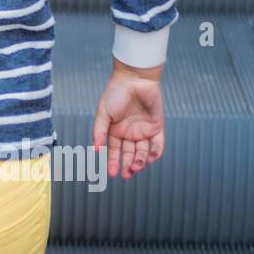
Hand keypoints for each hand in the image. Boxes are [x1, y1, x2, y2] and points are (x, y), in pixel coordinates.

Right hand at [92, 58, 164, 179]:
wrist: (135, 78)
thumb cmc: (115, 93)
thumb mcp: (103, 113)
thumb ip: (99, 131)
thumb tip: (95, 150)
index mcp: (114, 131)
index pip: (113, 151)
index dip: (112, 162)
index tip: (111, 173)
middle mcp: (129, 133)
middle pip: (128, 155)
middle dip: (127, 166)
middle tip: (126, 175)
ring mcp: (143, 131)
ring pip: (143, 152)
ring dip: (140, 162)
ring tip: (136, 167)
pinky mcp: (156, 127)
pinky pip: (158, 144)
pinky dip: (155, 153)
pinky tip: (151, 159)